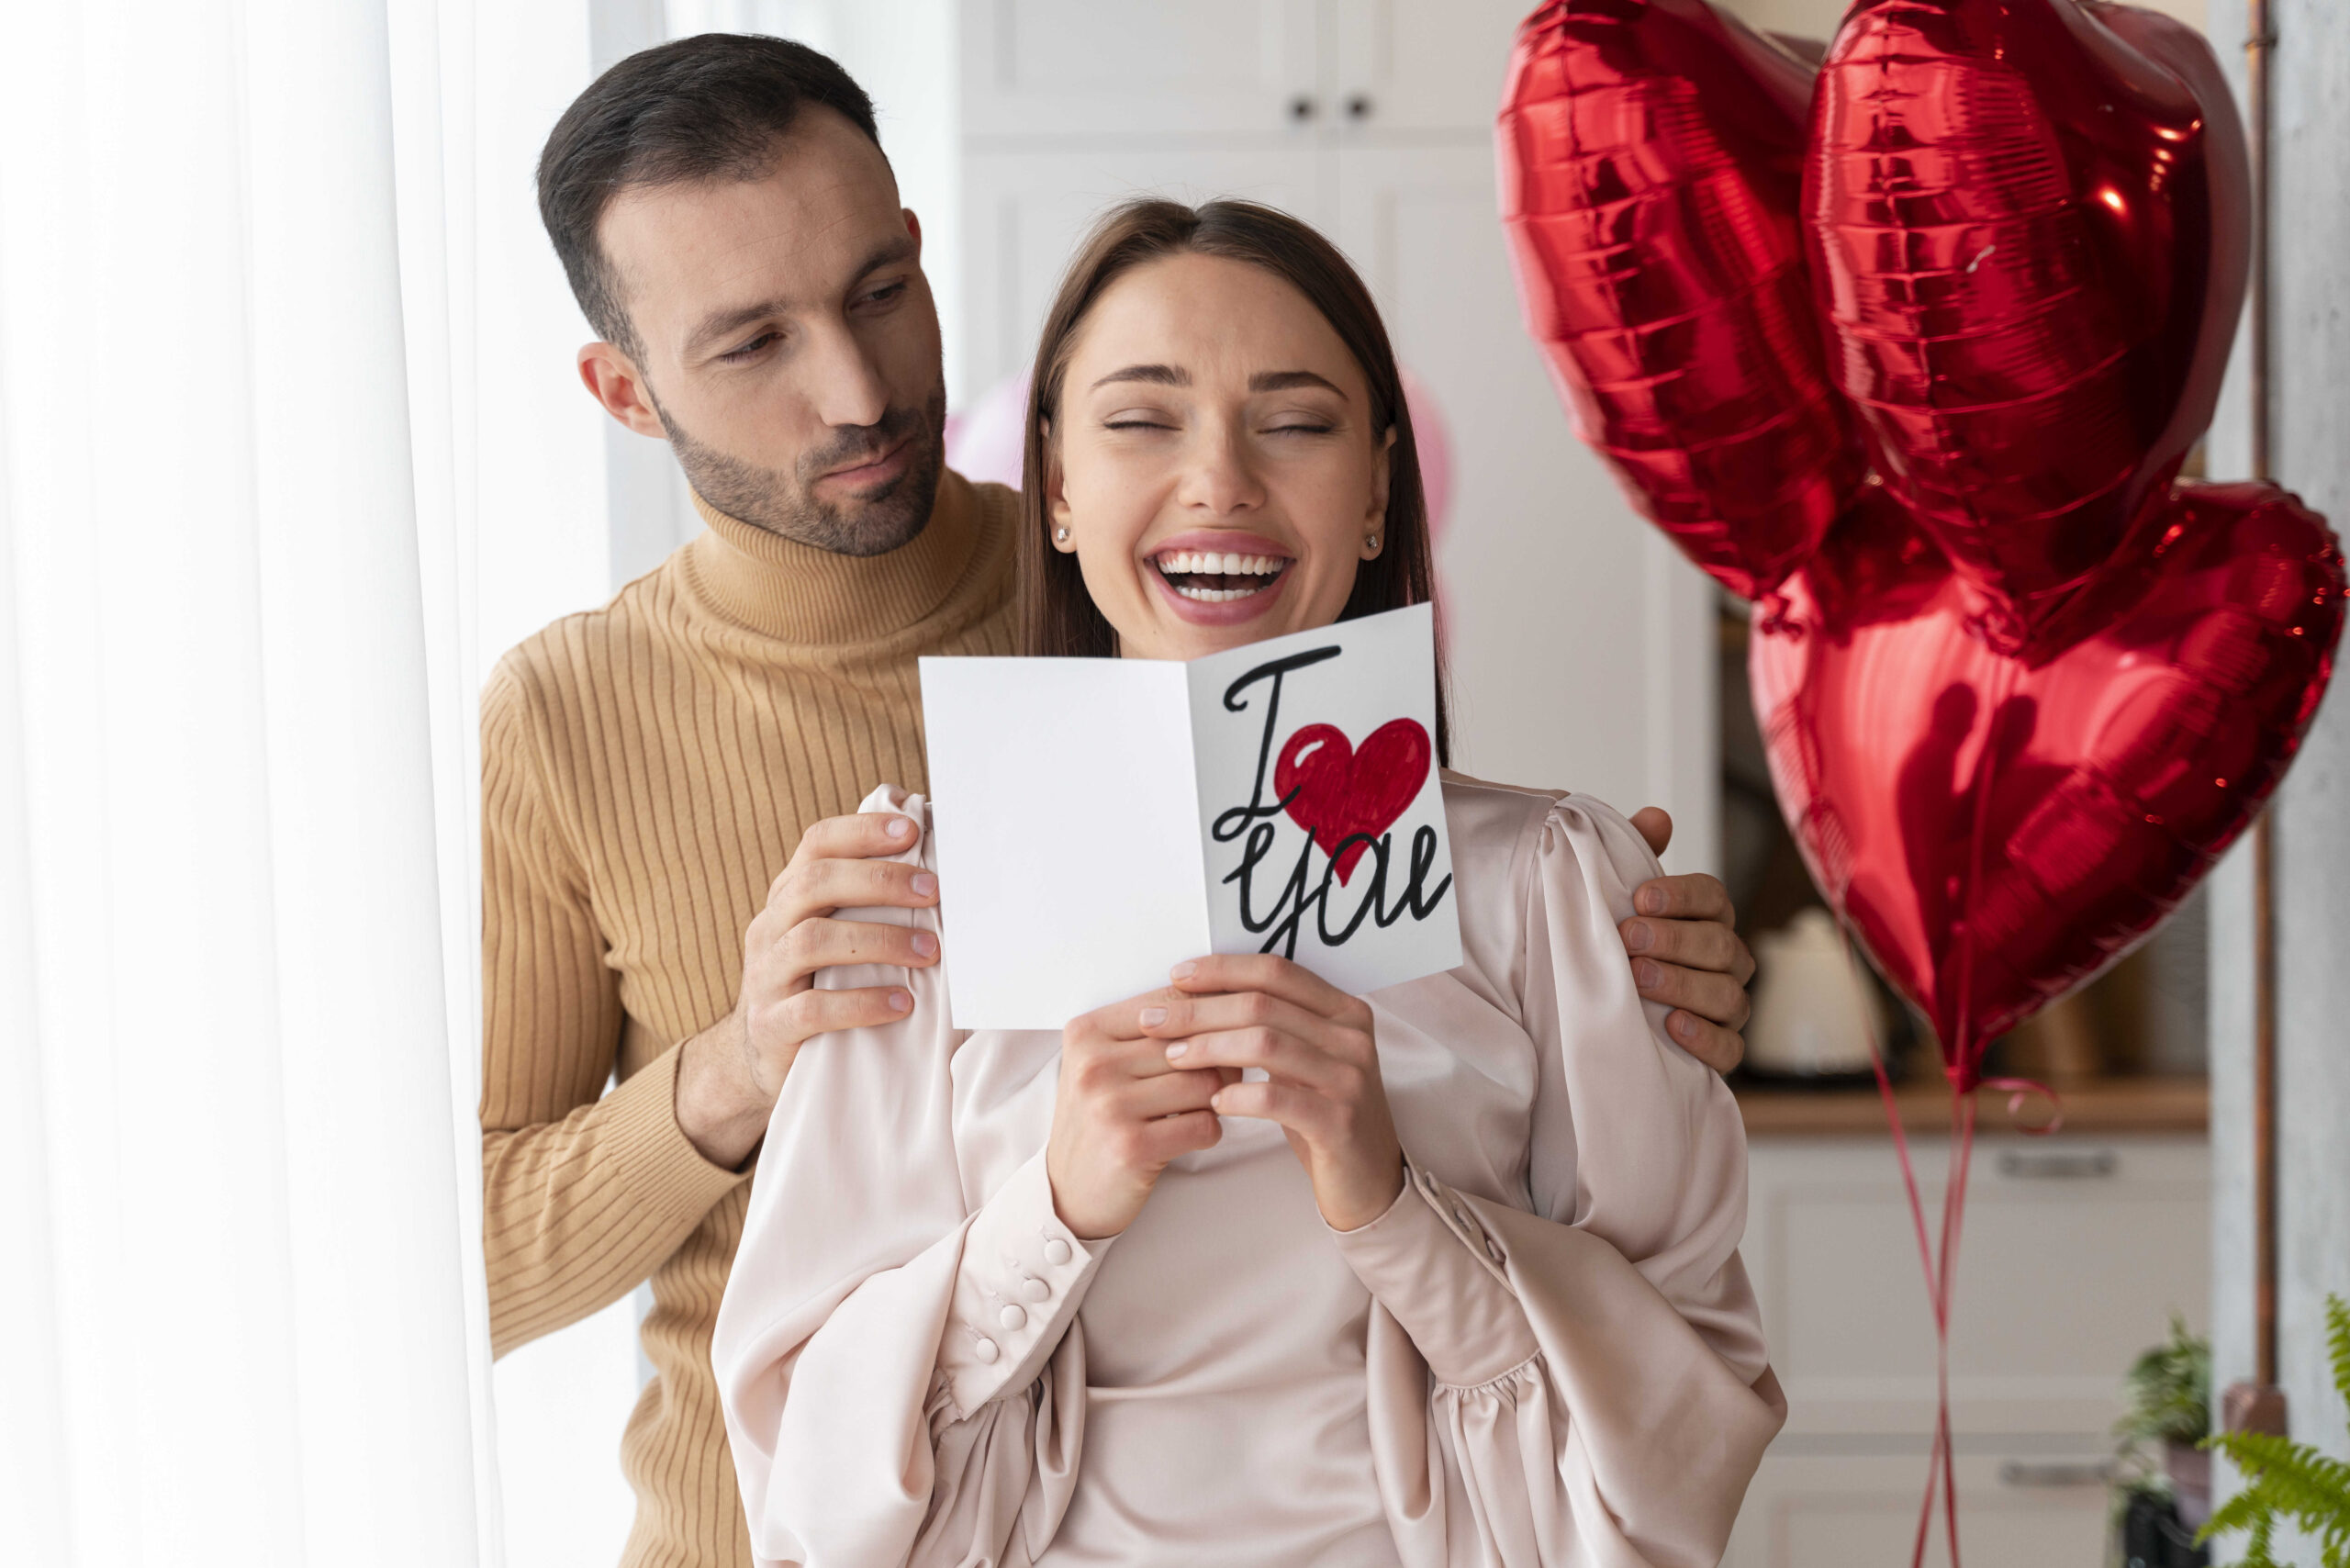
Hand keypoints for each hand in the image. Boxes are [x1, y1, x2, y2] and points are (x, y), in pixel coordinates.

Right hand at [674, 810, 941, 1168]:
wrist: (760, 1057)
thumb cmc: (818, 984)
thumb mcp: (834, 936)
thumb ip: (867, 902)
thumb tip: (935, 860)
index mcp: (788, 897)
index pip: (817, 845)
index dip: (861, 831)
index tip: (910, 830)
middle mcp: (771, 927)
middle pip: (814, 883)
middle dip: (879, 881)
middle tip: (933, 892)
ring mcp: (765, 976)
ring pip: (812, 940)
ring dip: (879, 940)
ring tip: (929, 952)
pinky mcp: (771, 1025)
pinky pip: (812, 1009)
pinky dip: (861, 1003)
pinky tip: (901, 1004)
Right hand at [1045, 992, 1229, 1239]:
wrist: (1068, 1189)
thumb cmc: (1097, 1119)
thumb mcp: (1106, 1063)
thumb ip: (1150, 1031)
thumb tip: (1225, 999)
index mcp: (1087, 1032)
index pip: (1172, 1002)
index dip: (1209, 1018)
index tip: (1220, 1036)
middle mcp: (1093, 1064)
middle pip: (1194, 1043)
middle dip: (1220, 1061)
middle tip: (1223, 1078)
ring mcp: (1110, 1105)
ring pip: (1205, 1084)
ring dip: (1218, 1099)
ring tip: (1204, 1107)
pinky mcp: (1131, 1146)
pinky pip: (1204, 1125)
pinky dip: (1210, 1131)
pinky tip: (1193, 1134)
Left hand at [1141, 955, 1402, 1233]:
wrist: (1367, 1177)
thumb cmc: (1322, 1112)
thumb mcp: (1302, 1060)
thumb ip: (1271, 1024)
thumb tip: (1198, 993)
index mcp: (1344, 1010)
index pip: (1276, 972)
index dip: (1223, 969)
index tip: (1176, 976)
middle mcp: (1352, 1036)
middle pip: (1263, 1005)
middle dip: (1200, 1010)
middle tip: (1154, 1023)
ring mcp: (1349, 1078)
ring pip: (1266, 1044)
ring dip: (1210, 1047)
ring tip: (1174, 1058)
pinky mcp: (1339, 1121)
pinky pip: (1277, 1098)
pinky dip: (1237, 1095)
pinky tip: (1212, 1101)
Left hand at [1624, 807, 1755, 1073]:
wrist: (1597, 1014)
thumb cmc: (1615, 948)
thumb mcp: (1614, 902)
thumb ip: (1633, 857)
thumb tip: (1655, 817)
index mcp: (1705, 919)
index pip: (1713, 897)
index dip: (1681, 895)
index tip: (1639, 898)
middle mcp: (1725, 960)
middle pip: (1720, 945)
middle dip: (1674, 940)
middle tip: (1629, 939)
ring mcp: (1726, 1007)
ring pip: (1727, 995)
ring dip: (1683, 984)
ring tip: (1639, 979)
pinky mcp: (1721, 1050)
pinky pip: (1730, 1048)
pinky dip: (1705, 1037)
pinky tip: (1672, 1025)